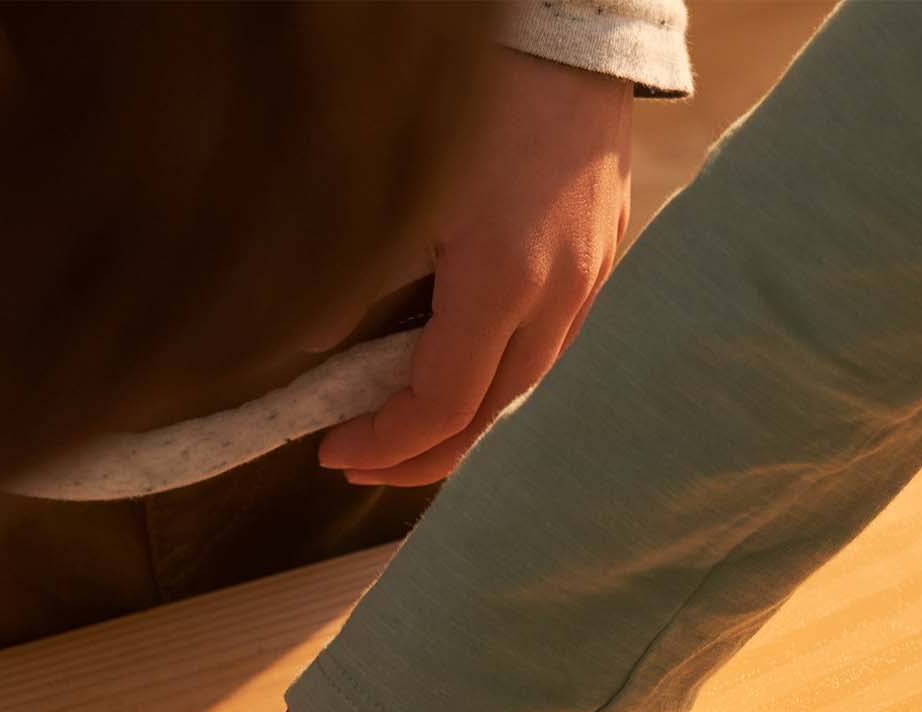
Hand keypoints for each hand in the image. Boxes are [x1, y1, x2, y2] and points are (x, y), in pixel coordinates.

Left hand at [317, 54, 630, 486]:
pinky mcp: (605, 243)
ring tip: (403, 421)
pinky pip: (550, 336)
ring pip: (526, 381)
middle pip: (493, 415)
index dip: (385, 444)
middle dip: (423, 453)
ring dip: (463, 413)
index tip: (333, 450)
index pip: (443, 409)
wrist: (569, 7)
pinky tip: (456, 359)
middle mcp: (564, 290)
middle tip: (363, 458)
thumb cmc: (475, 86)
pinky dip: (497, 367)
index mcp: (506, 281)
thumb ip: (352, 282)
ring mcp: (595, 269)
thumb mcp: (393, 189)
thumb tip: (315, 352)